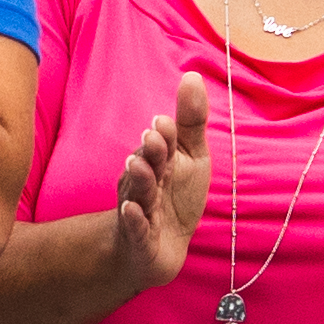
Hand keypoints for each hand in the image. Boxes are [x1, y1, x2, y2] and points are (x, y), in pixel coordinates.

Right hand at [106, 79, 214, 290]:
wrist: (160, 248)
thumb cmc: (174, 196)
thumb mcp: (190, 156)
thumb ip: (191, 120)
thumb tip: (192, 75)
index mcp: (159, 161)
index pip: (163, 144)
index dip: (165, 134)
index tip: (164, 122)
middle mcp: (145, 182)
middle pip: (147, 164)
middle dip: (150, 151)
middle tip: (152, 137)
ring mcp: (141, 210)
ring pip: (138, 193)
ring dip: (139, 179)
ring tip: (137, 165)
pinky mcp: (139, 238)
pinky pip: (135, 228)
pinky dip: (133, 220)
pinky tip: (131, 210)